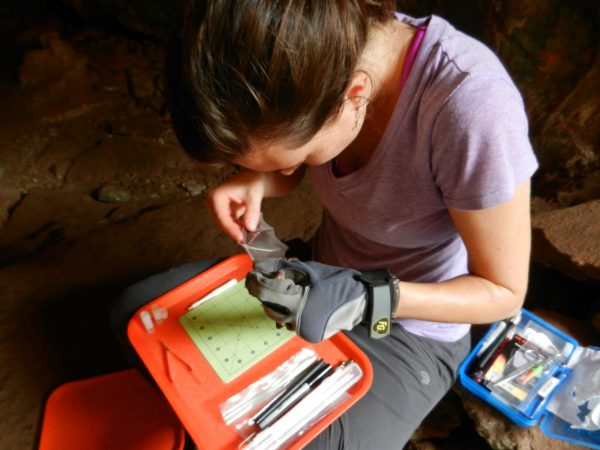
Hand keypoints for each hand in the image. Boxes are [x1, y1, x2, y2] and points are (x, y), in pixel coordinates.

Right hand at [205, 170, 265, 240]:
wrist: (253, 179)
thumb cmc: (252, 183)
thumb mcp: (254, 197)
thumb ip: (252, 212)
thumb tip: (250, 228)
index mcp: (216, 195)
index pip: (222, 217)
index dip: (231, 229)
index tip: (240, 238)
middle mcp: (212, 201)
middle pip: (221, 222)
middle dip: (233, 231)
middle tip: (246, 239)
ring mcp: (215, 206)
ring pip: (224, 224)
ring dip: (235, 230)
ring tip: (248, 235)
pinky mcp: (221, 210)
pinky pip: (228, 222)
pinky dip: (236, 227)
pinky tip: (245, 229)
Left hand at [246, 259, 397, 342]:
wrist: (361, 301)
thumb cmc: (336, 281)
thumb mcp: (309, 269)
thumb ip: (283, 269)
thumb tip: (261, 266)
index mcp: (297, 301)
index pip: (265, 292)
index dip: (254, 282)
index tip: (250, 273)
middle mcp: (297, 320)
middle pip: (268, 307)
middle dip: (265, 293)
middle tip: (269, 279)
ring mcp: (302, 330)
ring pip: (278, 316)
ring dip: (276, 303)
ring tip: (285, 290)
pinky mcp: (308, 334)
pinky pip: (290, 322)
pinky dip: (289, 311)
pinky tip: (297, 301)